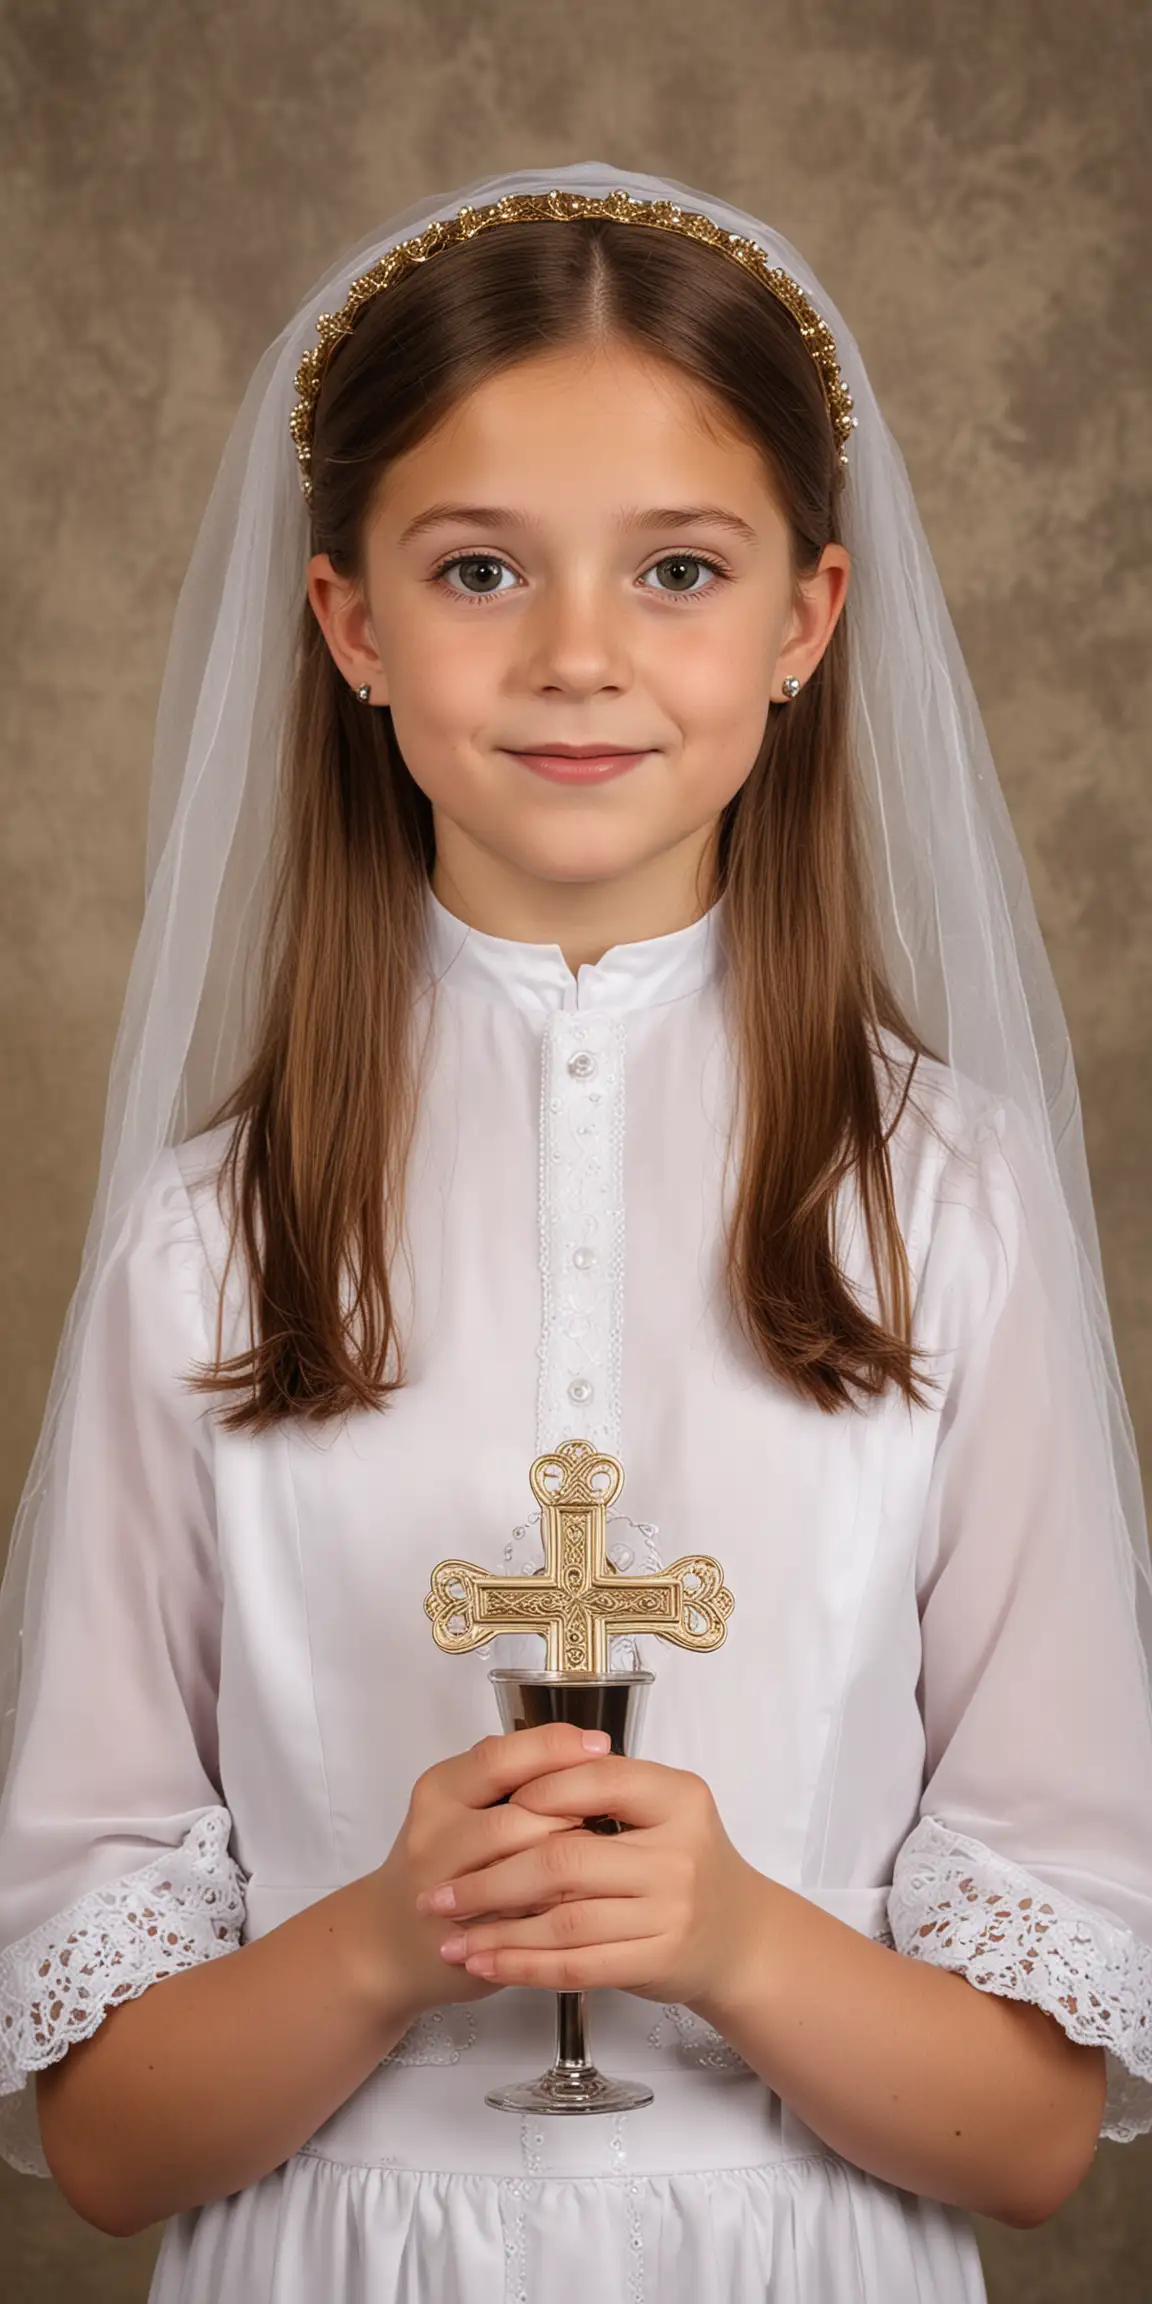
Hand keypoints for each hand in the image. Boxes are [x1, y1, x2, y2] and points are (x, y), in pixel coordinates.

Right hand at [370, 1722, 608, 2023]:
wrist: (390, 1941)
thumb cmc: (440, 1861)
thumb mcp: (458, 1804)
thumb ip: (504, 1776)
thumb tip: (579, 1748)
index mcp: (439, 1790)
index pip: (499, 1758)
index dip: (554, 1748)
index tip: (601, 1745)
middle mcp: (434, 1836)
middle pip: (515, 1816)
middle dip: (571, 1815)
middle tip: (613, 1811)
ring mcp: (446, 1891)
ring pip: (522, 1871)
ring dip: (570, 1862)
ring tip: (605, 1852)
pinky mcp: (466, 1936)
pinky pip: (527, 1916)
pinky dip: (562, 1904)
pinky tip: (590, 1895)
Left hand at [415, 1753, 765, 2008]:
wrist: (740, 1937)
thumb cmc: (682, 1863)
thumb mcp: (662, 1809)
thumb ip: (603, 1790)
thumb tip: (515, 1779)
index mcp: (678, 1797)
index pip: (597, 1780)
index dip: (536, 1794)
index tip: (486, 1812)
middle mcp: (679, 1852)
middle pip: (565, 1859)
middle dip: (492, 1878)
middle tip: (439, 1893)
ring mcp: (671, 1910)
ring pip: (564, 1921)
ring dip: (498, 1933)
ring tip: (452, 1939)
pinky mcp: (658, 1960)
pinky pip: (577, 1965)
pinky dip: (525, 1966)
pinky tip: (488, 1965)